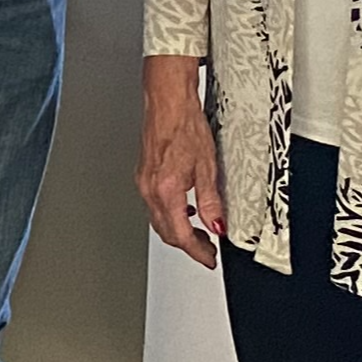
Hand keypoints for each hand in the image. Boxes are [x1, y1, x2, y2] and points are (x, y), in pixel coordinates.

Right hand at [136, 54, 224, 266]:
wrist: (167, 102)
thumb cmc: (185, 125)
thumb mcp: (207, 166)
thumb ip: (211, 201)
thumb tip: (217, 225)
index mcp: (166, 190)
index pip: (180, 234)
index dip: (197, 251)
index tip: (209, 259)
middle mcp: (150, 189)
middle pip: (166, 232)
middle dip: (188, 245)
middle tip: (208, 249)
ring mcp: (144, 182)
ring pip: (158, 220)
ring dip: (178, 231)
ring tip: (199, 233)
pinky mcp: (144, 176)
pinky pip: (154, 206)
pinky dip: (170, 215)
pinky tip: (184, 209)